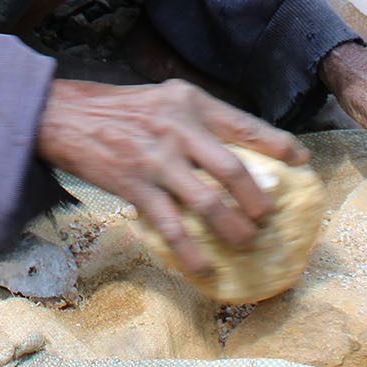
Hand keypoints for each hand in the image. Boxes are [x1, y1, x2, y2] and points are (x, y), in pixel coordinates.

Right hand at [36, 78, 308, 274]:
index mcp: (191, 103)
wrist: (66, 115)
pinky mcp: (135, 186)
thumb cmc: (122, 109)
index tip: (300, 161)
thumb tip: (240, 151)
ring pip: (208, 202)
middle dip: (258, 201)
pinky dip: (191, 251)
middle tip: (265, 217)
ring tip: (244, 242)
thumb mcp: (167, 99)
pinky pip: (171, 226)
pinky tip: (204, 267)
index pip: (245, 124)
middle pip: (234, 170)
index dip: (278, 145)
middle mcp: (178, 129)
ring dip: (232, 229)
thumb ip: (200, 120)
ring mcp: (157, 159)